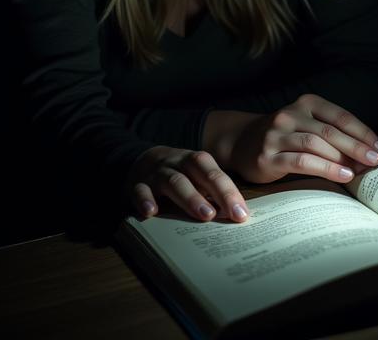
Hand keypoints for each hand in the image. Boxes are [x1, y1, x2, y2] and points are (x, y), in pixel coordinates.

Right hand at [124, 145, 248, 223]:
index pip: (216, 174)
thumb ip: (211, 192)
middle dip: (216, 192)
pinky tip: (151, 213)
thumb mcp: (195, 177)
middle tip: (229, 214)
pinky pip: (140, 190)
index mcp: (196, 161)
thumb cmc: (178, 174)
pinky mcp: (136, 184)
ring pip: (174, 181)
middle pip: (199, 173)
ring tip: (205, 215)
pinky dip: (145, 200)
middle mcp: (178, 163)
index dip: (229, 192)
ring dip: (190, 197)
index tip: (241, 214)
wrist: (141, 161)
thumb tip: (235, 215)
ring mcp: (157, 173)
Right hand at [215, 94, 377, 184]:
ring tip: (361, 170)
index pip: (341, 116)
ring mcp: (277, 135)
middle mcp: (290, 114)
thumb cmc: (285, 135)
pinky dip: (325, 168)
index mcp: (306, 102)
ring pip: (316, 144)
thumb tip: (367, 153)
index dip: (363, 132)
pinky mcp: (267, 157)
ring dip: (342, 158)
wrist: (241, 142)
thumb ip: (332, 134)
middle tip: (376, 160)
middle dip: (357, 147)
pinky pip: (301, 161)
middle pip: (331, 131)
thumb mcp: (307, 124)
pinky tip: (341, 176)